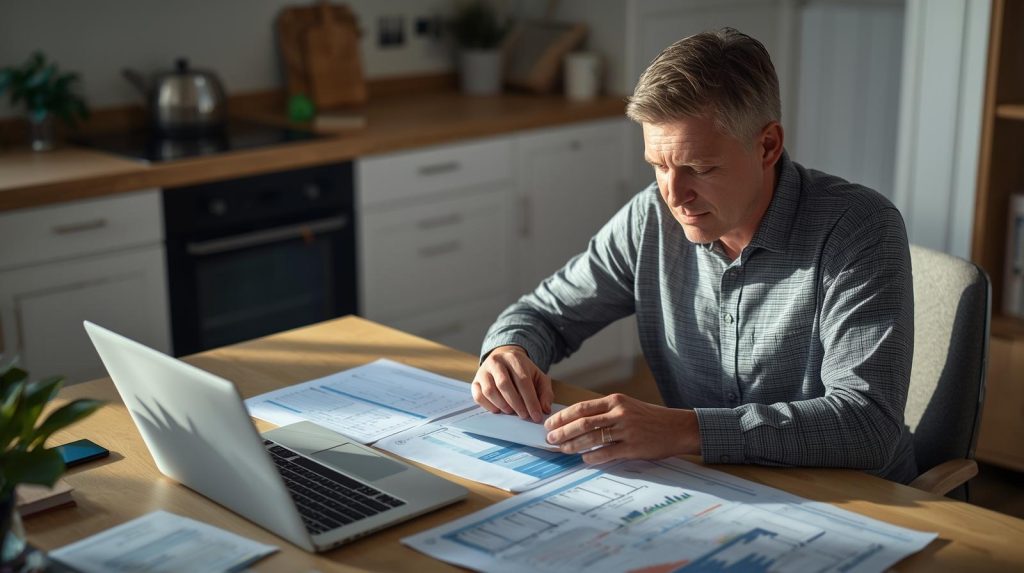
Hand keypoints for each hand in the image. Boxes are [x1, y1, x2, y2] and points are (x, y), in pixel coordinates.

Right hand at [471, 345, 553, 422]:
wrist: (504, 361)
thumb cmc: (523, 372)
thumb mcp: (538, 377)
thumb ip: (545, 392)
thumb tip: (544, 409)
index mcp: (514, 358)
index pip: (523, 380)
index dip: (530, 400)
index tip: (536, 416)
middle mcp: (496, 361)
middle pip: (504, 385)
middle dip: (516, 404)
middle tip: (524, 416)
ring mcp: (483, 371)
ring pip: (490, 391)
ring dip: (502, 405)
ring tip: (511, 412)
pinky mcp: (475, 381)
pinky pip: (478, 396)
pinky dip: (488, 406)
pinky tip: (498, 410)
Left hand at [543, 393, 700, 463]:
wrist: (677, 428)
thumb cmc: (649, 418)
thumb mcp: (627, 407)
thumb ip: (604, 412)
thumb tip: (576, 422)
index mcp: (615, 400)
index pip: (581, 408)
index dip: (562, 417)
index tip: (550, 424)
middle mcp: (619, 413)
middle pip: (583, 422)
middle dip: (562, 432)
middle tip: (550, 439)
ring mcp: (627, 430)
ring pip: (592, 438)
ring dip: (573, 445)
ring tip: (562, 449)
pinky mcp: (633, 447)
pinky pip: (607, 453)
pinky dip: (592, 457)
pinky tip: (584, 459)